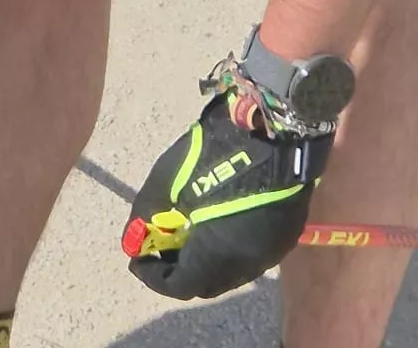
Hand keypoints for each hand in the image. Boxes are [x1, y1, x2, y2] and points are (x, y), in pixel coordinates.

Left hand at [123, 89, 330, 300]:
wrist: (272, 130)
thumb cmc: (213, 152)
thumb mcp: (167, 178)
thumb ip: (146, 212)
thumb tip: (133, 239)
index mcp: (216, 256)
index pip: (179, 286)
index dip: (153, 275)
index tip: (136, 259)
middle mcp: (246, 266)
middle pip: (205, 283)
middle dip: (178, 269)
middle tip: (160, 245)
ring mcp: (270, 253)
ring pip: (229, 273)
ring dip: (204, 261)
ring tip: (186, 232)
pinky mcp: (284, 237)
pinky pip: (248, 257)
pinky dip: (226, 250)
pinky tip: (215, 224)